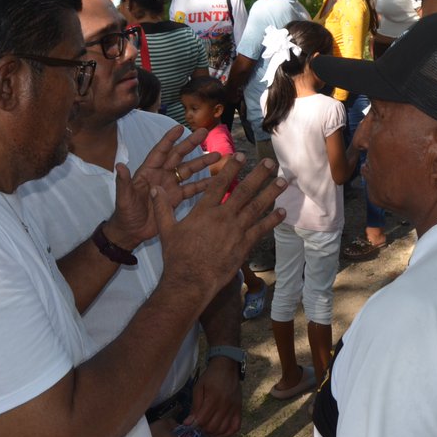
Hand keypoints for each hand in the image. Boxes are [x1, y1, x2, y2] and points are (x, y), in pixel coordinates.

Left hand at [106, 126, 219, 247]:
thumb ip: (123, 181)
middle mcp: (161, 175)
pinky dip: (204, 185)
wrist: (132, 232)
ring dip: (202, 162)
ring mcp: (170, 186)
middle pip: (178, 156)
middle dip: (191, 144)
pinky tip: (216, 180)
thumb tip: (120, 165)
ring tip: (217, 155)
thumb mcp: (123, 197)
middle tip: (204, 132)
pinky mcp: (176, 198)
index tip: (181, 127)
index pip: (161, 151)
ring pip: (188, 170)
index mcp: (148, 171)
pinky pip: (192, 189)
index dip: (170, 139)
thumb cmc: (125, 212)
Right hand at [152, 156, 285, 305]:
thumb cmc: (177, 256)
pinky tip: (282, 211)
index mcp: (204, 211)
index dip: (230, 168)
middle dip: (258, 175)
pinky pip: (261, 229)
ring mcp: (236, 231)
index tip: (240, 155)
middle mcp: (223, 217)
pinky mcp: (244, 246)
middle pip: (244, 191)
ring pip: (256, 207)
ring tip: (282, 182)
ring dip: (270, 193)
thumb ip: (162, 207)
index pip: (219, 183)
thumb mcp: (166, 230)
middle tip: (271, 163)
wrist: (190, 281)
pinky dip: (272, 220)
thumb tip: (154, 188)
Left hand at [186, 359, 241, 436]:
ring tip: (207, 429)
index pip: (203, 420)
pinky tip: (219, 433)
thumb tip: (188, 423)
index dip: (195, 425)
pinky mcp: (239, 410)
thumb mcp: (198, 388)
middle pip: (212, 427)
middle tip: (199, 425)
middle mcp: (225, 405)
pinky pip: (235, 427)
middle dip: (203, 429)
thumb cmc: (210, 377)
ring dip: (213, 433)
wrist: (227, 368)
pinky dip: (227, 433)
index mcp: (213, 398)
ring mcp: (233, 408)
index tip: (191, 424)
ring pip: (222, 429)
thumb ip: (195, 406)